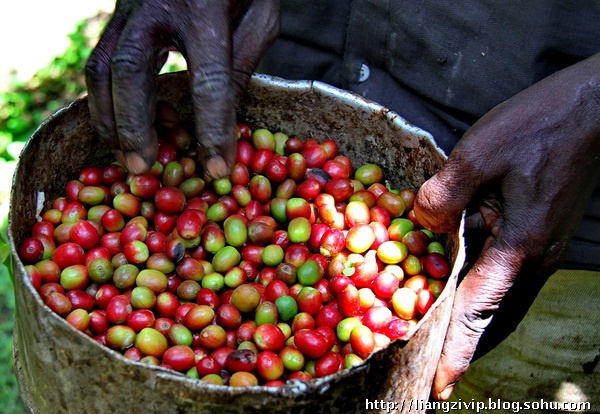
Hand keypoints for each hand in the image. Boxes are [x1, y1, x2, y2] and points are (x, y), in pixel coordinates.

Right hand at [86, 0, 279, 176]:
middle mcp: (155, 7)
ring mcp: (128, 9)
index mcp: (203, 7)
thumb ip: (243, 59)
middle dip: (134, 126)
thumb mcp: (260, 13)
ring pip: (102, 67)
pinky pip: (100, 61)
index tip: (217, 169)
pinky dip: (106, 100)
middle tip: (142, 169)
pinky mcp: (117, 16)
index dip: (212, 128)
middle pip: (131, 72)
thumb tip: (225, 115)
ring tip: (124, 156)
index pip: (208, 78)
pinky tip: (122, 126)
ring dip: (109, 118)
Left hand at [414, 53, 599, 399]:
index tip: (439, 385)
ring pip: (501, 302)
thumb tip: (420, 220)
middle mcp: (532, 259)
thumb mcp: (478, 152)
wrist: (594, 110)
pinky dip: (483, 296)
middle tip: (431, 372)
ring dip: (472, 325)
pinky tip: (462, 292)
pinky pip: (507, 279)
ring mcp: (539, 249)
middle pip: (491, 317)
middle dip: (461, 346)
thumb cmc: (541, 126)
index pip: (479, 311)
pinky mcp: (538, 235)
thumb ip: (443, 193)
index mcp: (518, 246)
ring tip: (441, 342)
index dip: (456, 349)